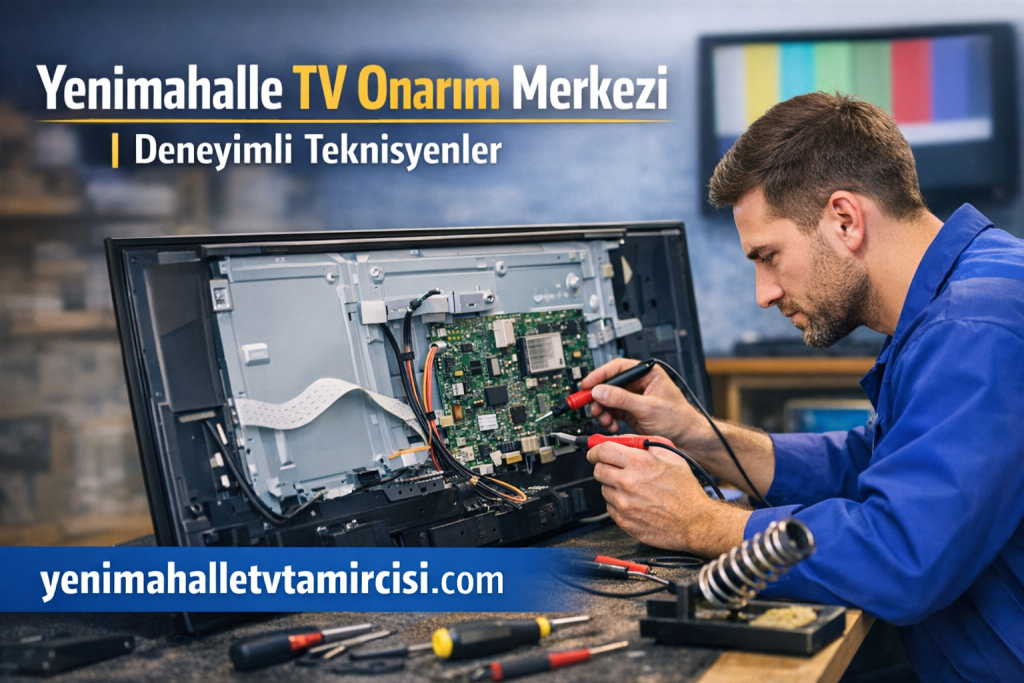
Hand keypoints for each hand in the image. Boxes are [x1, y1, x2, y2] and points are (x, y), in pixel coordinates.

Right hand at [582, 358, 709, 446]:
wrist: (688, 440)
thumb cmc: (679, 419)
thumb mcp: (648, 407)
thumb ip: (622, 399)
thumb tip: (600, 391)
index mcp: (647, 374)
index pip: (618, 368)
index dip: (600, 375)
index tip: (587, 384)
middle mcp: (639, 385)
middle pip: (610, 384)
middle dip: (599, 396)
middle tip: (589, 405)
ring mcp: (634, 399)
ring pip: (609, 399)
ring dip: (602, 410)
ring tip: (603, 419)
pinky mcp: (631, 413)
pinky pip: (612, 412)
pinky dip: (608, 419)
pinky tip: (611, 425)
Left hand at [587, 437, 748, 553]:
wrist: (695, 522)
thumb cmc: (686, 491)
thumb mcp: (671, 456)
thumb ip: (645, 444)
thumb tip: (624, 440)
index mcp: (640, 463)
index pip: (602, 450)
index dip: (595, 449)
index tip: (595, 451)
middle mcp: (628, 483)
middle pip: (598, 469)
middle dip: (605, 466)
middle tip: (616, 468)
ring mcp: (624, 504)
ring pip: (604, 488)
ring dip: (613, 486)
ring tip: (634, 488)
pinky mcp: (624, 521)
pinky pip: (610, 507)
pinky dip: (618, 503)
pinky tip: (635, 502)